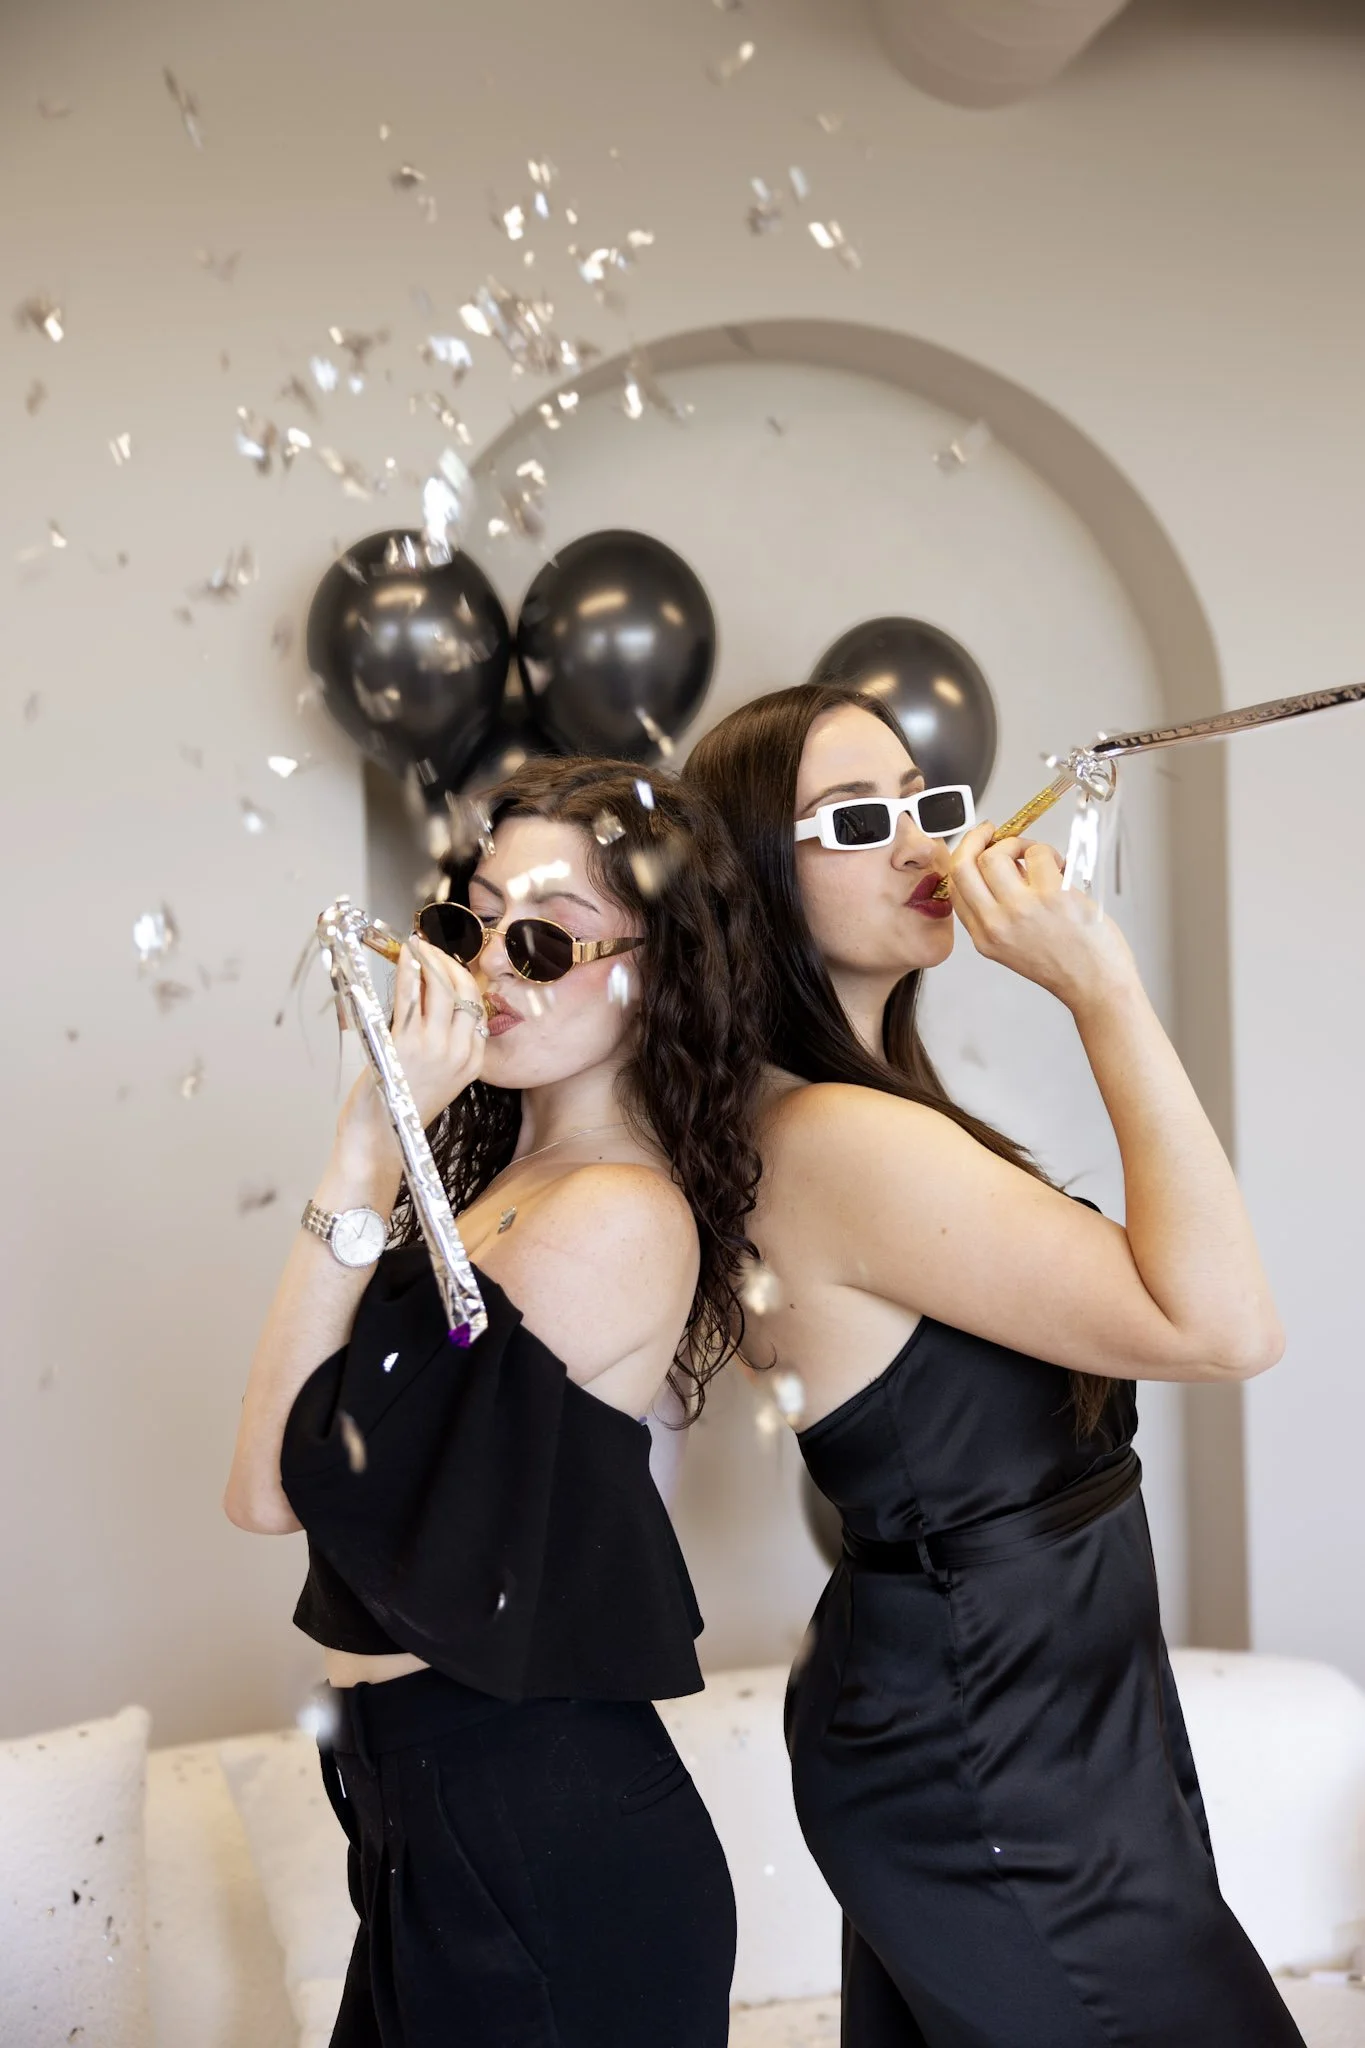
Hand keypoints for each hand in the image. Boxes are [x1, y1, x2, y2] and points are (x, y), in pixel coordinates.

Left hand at [334, 937, 486, 1172]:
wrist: (380, 1139)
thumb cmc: (401, 1108)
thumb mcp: (438, 1075)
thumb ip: (442, 1040)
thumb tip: (430, 996)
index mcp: (472, 1061)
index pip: (476, 1005)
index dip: (461, 977)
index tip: (446, 963)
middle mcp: (459, 1053)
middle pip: (463, 990)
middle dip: (447, 962)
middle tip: (429, 949)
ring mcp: (434, 1048)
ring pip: (439, 988)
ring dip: (427, 959)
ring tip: (415, 946)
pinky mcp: (406, 1045)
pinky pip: (410, 996)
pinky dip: (407, 971)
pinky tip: (403, 958)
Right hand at [947, 823, 1138, 1010]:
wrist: (1095, 985)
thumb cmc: (1064, 965)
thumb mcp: (1013, 947)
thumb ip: (998, 913)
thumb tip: (998, 866)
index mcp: (984, 937)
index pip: (956, 887)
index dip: (964, 858)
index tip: (977, 845)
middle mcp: (996, 923)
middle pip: (963, 865)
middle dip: (975, 837)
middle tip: (991, 830)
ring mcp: (1022, 908)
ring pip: (996, 854)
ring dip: (1017, 844)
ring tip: (1036, 856)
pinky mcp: (1052, 895)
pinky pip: (1038, 854)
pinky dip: (1050, 854)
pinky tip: (1062, 869)